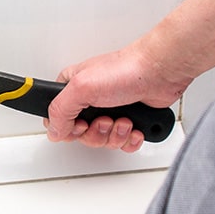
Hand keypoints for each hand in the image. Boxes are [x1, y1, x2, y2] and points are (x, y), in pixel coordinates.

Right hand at [45, 41, 188, 151]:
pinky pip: (123, 143)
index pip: (56, 119)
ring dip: (115, 135)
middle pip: (81, 135)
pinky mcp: (130, 120)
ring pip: (103, 140)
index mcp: (73, 89)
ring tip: (124, 120)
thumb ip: (60, 111)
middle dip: (96, 133)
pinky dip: (130, 140)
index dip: (68, 129)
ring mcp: (110, 111)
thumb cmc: (126, 70)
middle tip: (105, 120)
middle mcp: (90, 100)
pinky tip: (135, 127)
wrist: (160, 72)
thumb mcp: (81, 88)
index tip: (80, 124)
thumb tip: (54, 131)